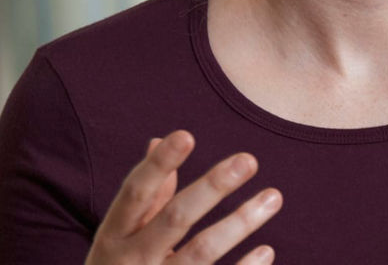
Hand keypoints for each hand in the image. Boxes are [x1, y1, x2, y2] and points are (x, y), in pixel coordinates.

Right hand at [85, 130, 282, 263]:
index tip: (186, 135)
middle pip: (175, 219)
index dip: (158, 165)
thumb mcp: (121, 236)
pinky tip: (266, 250)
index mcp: (114, 235)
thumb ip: (146, 196)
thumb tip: (159, 140)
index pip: (136, 193)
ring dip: (240, 223)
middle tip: (249, 159)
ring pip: (201, 252)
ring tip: (274, 196)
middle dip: (212, 188)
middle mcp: (131, 261)